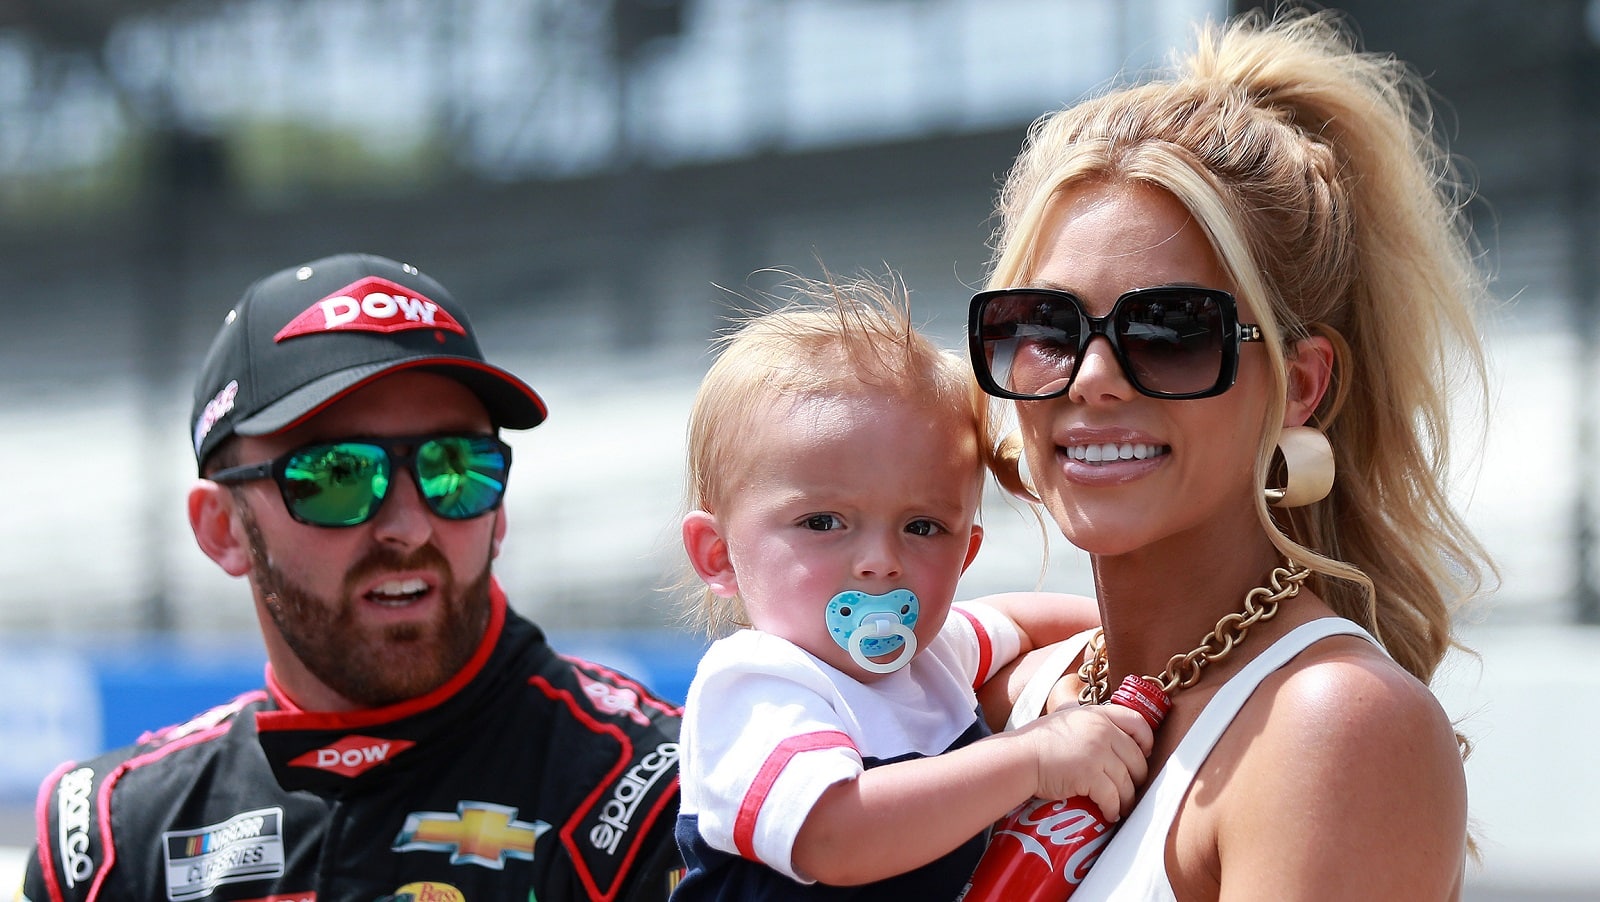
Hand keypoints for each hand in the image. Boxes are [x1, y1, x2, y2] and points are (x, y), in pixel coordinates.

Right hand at [1013, 703, 1153, 820]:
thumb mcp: (1067, 718)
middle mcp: (1102, 731)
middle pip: (1136, 758)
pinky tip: (1109, 815)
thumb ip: (1088, 722)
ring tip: (1121, 807)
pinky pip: (1112, 798)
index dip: (1146, 741)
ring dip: (1127, 799)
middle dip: (1137, 778)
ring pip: (1127, 782)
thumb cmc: (1037, 741)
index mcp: (1098, 714)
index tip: (1143, 754)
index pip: (1138, 723)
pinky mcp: (1090, 776)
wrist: (1019, 757)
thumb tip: (1106, 734)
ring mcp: (1097, 753)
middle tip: (1130, 788)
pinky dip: (1113, 810)